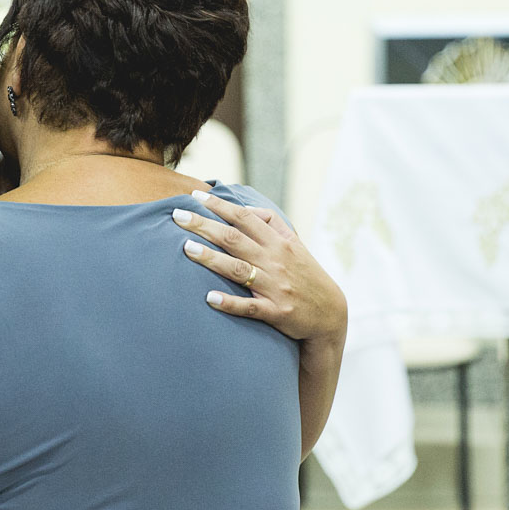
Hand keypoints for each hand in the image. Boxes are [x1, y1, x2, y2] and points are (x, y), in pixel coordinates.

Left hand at [173, 191, 346, 344]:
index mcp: (279, 243)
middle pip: (234, 239)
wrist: (330, 314)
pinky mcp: (276, 312)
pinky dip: (230, 302)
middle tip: (177, 216)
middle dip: (204, 226)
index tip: (196, 195)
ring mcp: (275, 287)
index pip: (245, 218)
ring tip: (186, 248)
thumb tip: (245, 209)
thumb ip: (272, 224)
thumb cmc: (305, 275)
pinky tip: (209, 298)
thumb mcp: (295, 245)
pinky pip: (249, 307)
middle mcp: (275, 261)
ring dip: (211, 258)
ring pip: (238, 270)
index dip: (220, 206)